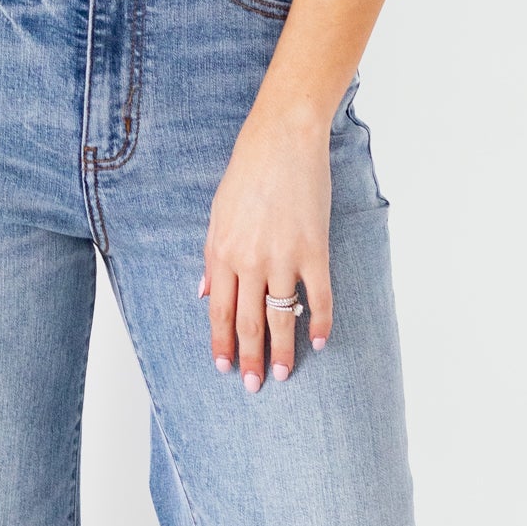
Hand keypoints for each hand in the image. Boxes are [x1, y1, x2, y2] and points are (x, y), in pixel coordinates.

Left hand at [201, 102, 333, 389]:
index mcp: (222, 253)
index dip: (222, 342)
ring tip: (283, 374)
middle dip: (249, 358)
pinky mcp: (314, 249)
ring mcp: (283, 257)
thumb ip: (212, 258)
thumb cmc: (248, 173)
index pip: (220, 311)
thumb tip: (206, 292)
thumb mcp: (217, 215)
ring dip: (282, 351)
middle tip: (253, 386)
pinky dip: (321, 323)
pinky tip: (321, 342)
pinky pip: (319, 297)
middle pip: (249, 322)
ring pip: (282, 317)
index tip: (224, 367)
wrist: (282, 139)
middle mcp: (250, 261)